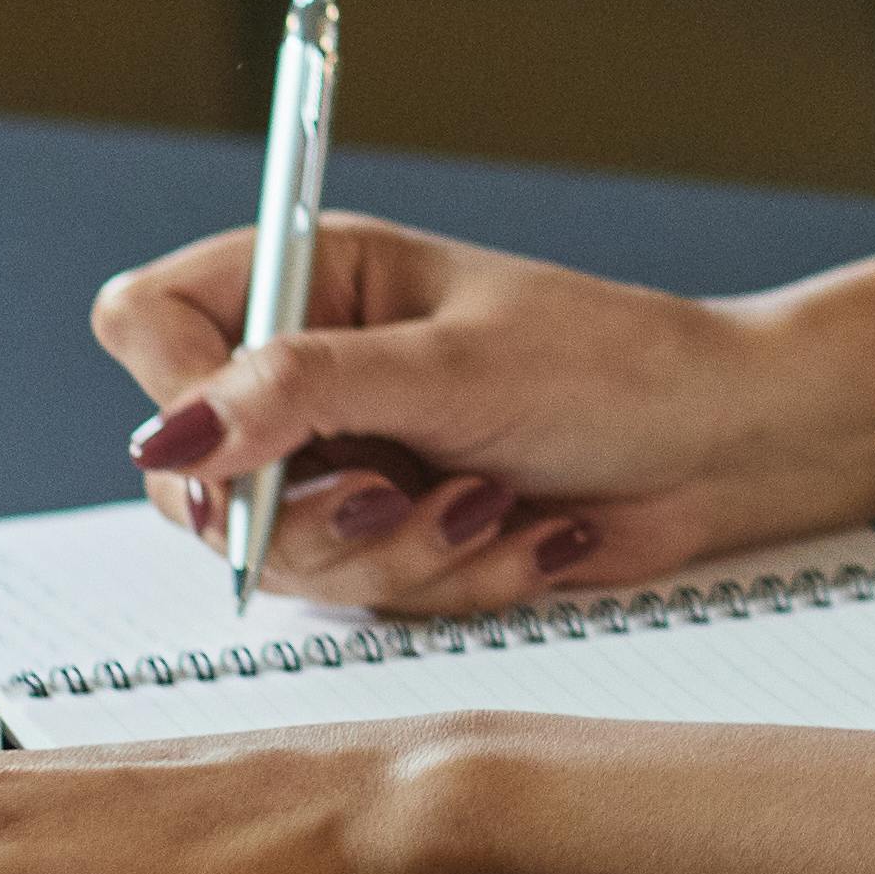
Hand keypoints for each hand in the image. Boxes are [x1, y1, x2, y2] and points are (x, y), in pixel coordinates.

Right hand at [96, 213, 869, 616]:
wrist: (723, 450)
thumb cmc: (614, 368)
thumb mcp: (451, 369)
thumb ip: (300, 395)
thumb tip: (171, 440)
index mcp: (315, 280)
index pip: (151, 322)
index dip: (174, 398)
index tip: (234, 460)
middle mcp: (312, 371)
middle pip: (196, 475)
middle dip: (305, 514)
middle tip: (394, 494)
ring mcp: (348, 458)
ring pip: (282, 552)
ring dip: (398, 550)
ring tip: (490, 503)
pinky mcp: (395, 534)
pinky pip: (366, 593)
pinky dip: (451, 575)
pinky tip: (529, 532)